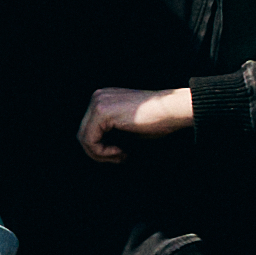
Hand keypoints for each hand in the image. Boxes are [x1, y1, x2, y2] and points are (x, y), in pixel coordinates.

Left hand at [77, 83, 199, 157]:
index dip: (100, 148)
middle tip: (119, 157)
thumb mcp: (127, 125)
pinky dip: (102, 152)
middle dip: (98, 152)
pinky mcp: (102, 111)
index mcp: (103, 98)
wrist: (172, 110)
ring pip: (84, 139)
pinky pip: (90, 140)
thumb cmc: (157, 120)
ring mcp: (98, 102)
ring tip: (120, 155)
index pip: (88, 129)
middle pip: (83, 134)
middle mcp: (97, 96)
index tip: (120, 154)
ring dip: (100, 154)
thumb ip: (110, 131)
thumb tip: (95, 149)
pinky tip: (121, 151)